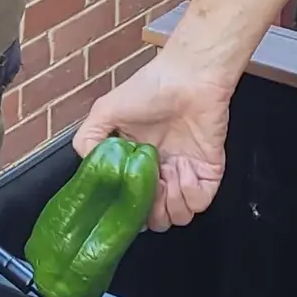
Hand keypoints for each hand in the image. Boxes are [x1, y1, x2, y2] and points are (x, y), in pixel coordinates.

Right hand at [73, 49, 233, 232]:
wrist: (189, 77)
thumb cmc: (150, 88)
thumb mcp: (105, 110)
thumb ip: (88, 140)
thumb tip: (90, 170)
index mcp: (136, 164)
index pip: (132, 204)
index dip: (129, 209)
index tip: (127, 199)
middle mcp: (161, 173)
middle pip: (156, 219)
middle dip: (151, 214)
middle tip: (150, 192)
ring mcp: (186, 174)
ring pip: (179, 216)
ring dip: (171, 205)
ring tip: (168, 179)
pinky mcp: (209, 172)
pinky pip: (200, 202)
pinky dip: (191, 194)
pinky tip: (184, 171)